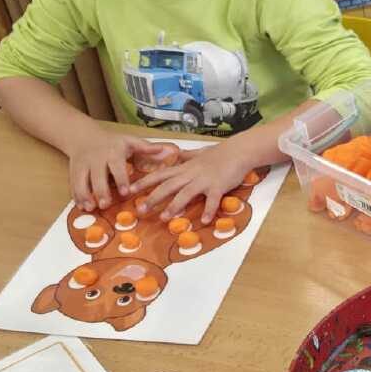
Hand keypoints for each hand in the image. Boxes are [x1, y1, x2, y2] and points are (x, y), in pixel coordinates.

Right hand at [67, 130, 174, 211]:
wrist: (83, 136)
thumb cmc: (112, 142)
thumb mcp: (130, 141)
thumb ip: (148, 148)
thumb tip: (169, 151)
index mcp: (113, 151)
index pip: (116, 166)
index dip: (120, 180)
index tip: (125, 192)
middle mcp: (96, 158)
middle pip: (97, 176)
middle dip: (101, 191)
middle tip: (105, 205)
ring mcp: (83, 165)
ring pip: (82, 180)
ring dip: (85, 195)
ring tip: (90, 208)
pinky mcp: (73, 171)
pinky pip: (73, 184)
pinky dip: (77, 196)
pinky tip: (82, 206)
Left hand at [131, 139, 258, 224]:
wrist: (239, 150)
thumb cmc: (221, 153)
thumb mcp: (200, 153)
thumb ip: (187, 156)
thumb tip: (178, 154)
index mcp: (185, 167)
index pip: (160, 174)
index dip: (145, 182)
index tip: (130, 190)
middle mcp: (191, 174)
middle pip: (168, 186)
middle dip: (153, 198)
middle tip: (140, 210)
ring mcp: (204, 180)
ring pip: (186, 193)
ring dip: (174, 206)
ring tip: (165, 218)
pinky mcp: (218, 186)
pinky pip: (212, 200)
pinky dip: (208, 210)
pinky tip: (203, 221)